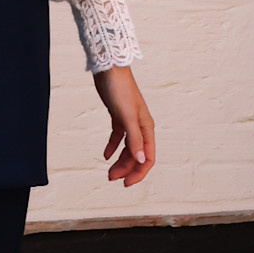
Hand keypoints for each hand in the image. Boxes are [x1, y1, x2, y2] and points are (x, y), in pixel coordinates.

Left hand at [94, 64, 154, 186]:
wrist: (109, 69)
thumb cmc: (119, 90)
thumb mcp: (126, 117)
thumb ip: (134, 139)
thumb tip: (140, 159)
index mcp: (146, 128)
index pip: (147, 157)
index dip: (138, 172)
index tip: (126, 183)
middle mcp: (140, 127)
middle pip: (136, 155)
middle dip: (126, 168)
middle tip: (111, 178)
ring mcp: (129, 122)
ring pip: (127, 148)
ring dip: (119, 161)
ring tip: (108, 172)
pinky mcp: (118, 116)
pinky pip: (118, 137)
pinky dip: (112, 147)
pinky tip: (106, 155)